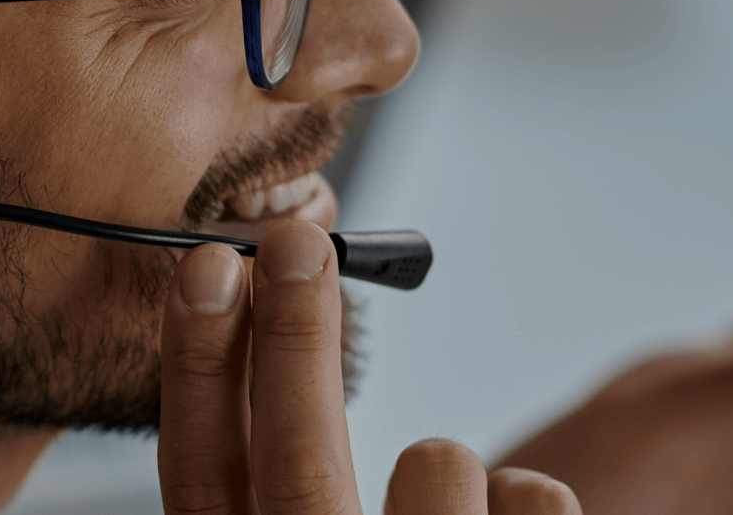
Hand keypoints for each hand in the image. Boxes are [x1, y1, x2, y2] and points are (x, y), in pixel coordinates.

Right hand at [159, 220, 583, 514]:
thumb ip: (288, 481)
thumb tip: (287, 333)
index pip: (202, 474)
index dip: (198, 368)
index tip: (207, 267)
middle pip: (299, 467)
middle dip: (294, 343)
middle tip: (298, 243)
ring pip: (435, 468)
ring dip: (442, 456)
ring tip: (443, 487)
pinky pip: (533, 499)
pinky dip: (528, 494)